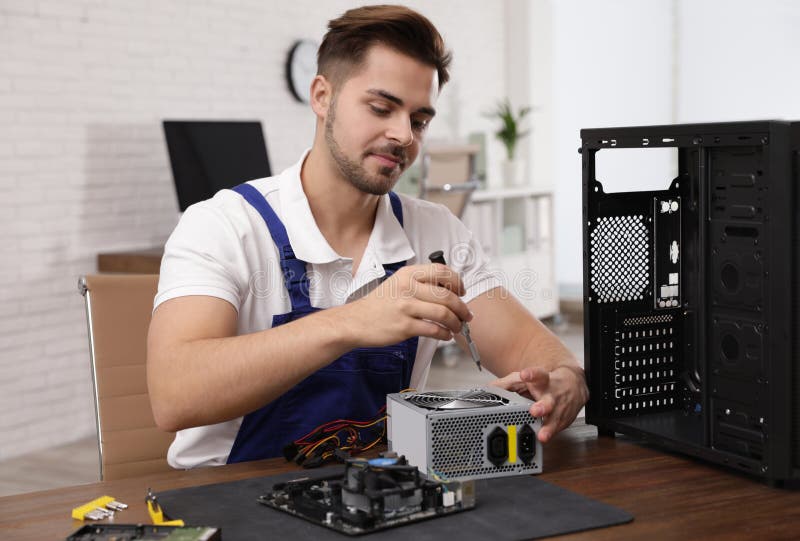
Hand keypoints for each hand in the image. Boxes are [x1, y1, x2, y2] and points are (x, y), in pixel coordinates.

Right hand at [339, 263, 472, 346]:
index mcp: (408, 274)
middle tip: (466, 315)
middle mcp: (408, 288)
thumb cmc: (378, 305)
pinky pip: (434, 330)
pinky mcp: (404, 327)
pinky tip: (445, 335)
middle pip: (447, 295)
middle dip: (462, 307)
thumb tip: (449, 291)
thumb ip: (420, 283)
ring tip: (457, 327)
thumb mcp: (397, 283)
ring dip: (456, 323)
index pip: (442, 271)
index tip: (462, 291)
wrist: (355, 321)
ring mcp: (406, 307)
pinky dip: (445, 334)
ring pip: (444, 314)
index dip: (457, 282)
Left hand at [490, 365, 587, 442]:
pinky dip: (551, 434)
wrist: (574, 384)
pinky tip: (544, 439)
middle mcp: (553, 394)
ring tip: (542, 435)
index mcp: (543, 380)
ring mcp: (560, 408)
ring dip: (549, 427)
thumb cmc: (545, 382)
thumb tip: (487, 390)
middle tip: (535, 410)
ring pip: (556, 418)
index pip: (538, 375)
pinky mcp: (564, 419)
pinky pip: (558, 428)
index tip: (525, 375)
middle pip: (549, 400)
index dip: (531, 374)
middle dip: (542, 406)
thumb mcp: (525, 379)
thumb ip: (506, 385)